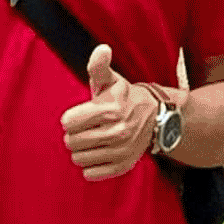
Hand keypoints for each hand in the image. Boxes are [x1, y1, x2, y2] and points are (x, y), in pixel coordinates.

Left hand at [61, 42, 162, 185]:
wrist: (155, 117)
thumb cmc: (124, 97)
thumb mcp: (111, 80)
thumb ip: (99, 66)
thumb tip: (102, 49)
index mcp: (110, 109)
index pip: (68, 122)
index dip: (70, 118)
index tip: (81, 115)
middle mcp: (116, 132)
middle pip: (71, 142)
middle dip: (74, 135)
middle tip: (85, 129)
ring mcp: (120, 151)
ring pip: (78, 159)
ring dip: (81, 150)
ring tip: (92, 140)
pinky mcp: (122, 166)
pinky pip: (91, 174)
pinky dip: (90, 166)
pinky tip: (98, 153)